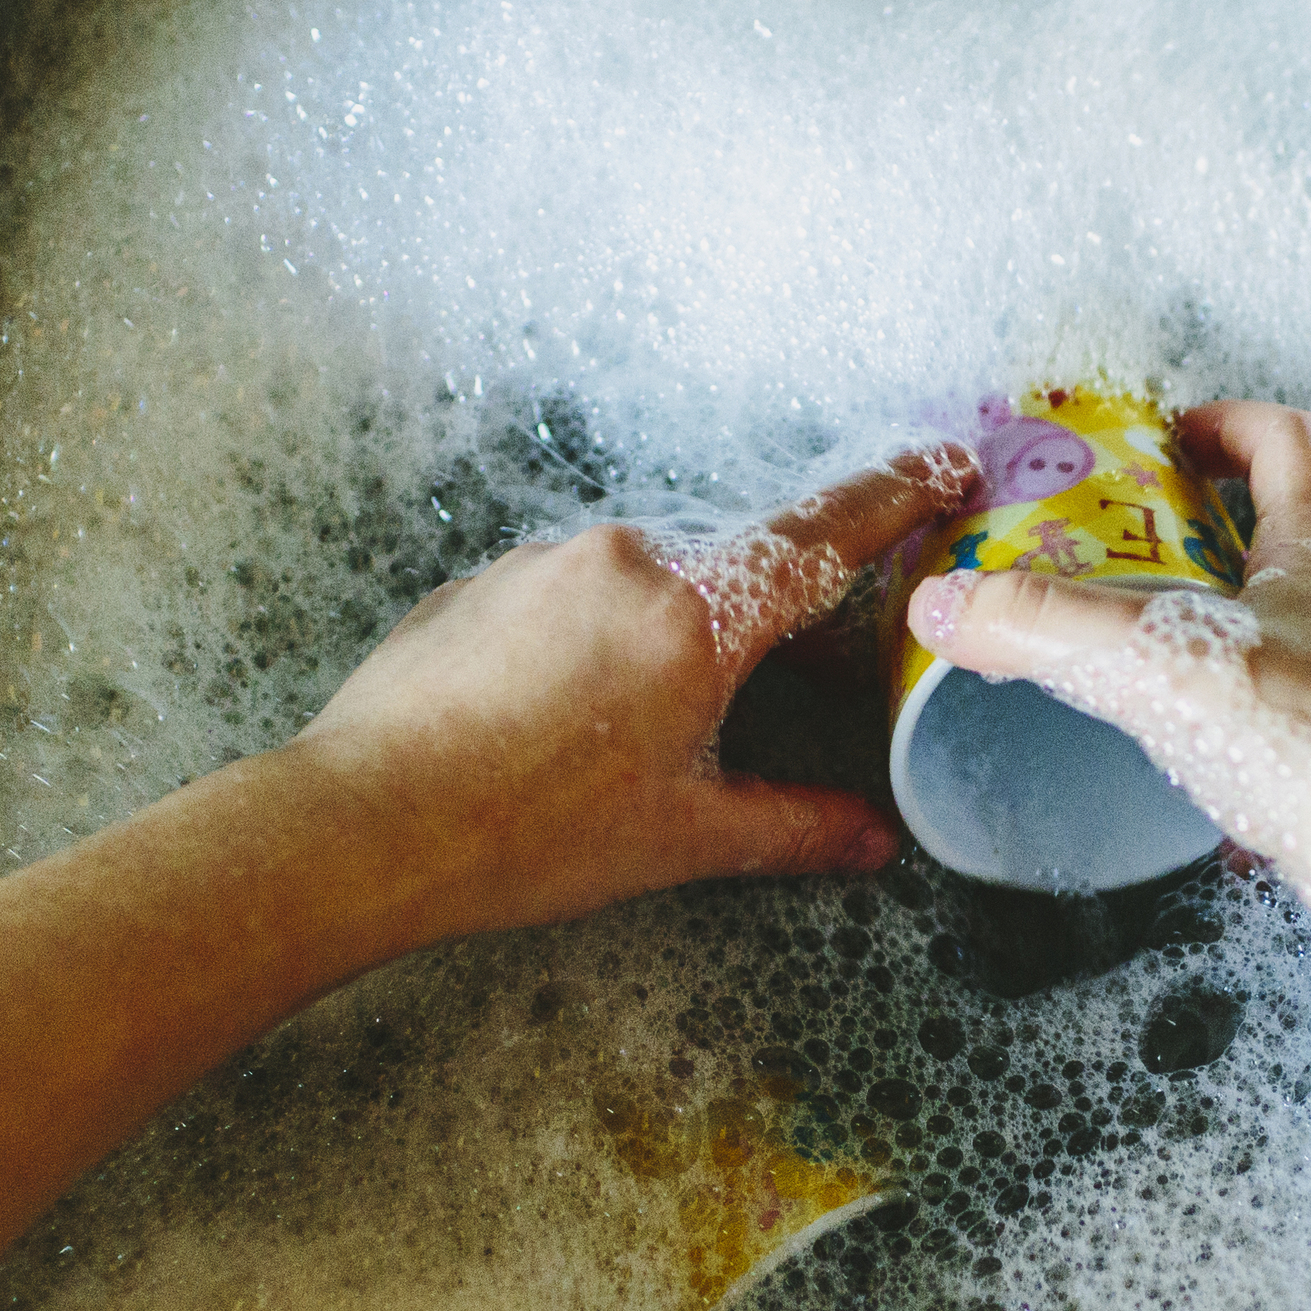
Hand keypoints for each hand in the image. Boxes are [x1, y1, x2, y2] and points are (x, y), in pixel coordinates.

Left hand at [299, 452, 961, 941]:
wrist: (365, 822)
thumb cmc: (527, 833)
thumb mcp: (683, 838)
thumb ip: (792, 826)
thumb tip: (872, 842)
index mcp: (696, 612)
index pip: (821, 536)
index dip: (895, 498)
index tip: (945, 467)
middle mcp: (626, 557)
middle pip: (734, 563)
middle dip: (772, 613)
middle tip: (794, 681)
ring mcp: (544, 561)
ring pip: (648, 577)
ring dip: (674, 632)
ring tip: (652, 727)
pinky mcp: (483, 582)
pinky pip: (572, 592)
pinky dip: (597, 638)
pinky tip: (570, 717)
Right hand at [902, 404, 1310, 936]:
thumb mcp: (1156, 666)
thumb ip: (1044, 627)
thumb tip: (953, 605)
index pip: (1288, 442)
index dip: (1225, 426)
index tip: (1169, 444)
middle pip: (1299, 542)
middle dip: (1215, 547)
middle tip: (1142, 569)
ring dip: (1242, 649)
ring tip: (1172, 680)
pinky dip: (1269, 748)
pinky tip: (1227, 797)